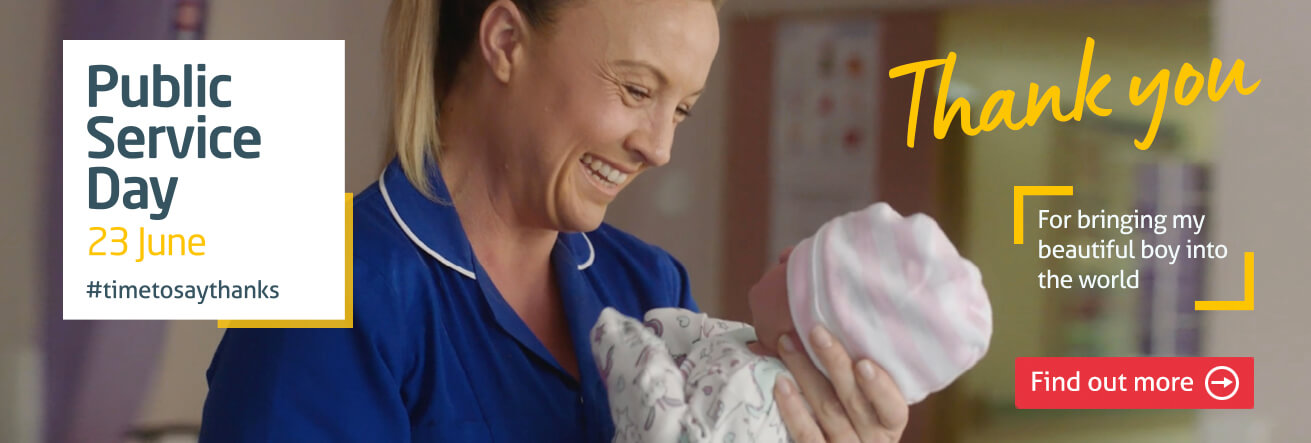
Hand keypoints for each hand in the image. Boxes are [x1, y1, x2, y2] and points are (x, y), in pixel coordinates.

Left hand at [773, 327, 907, 441]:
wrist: (833, 439)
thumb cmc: (850, 418)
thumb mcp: (867, 404)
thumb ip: (859, 377)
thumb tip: (830, 329)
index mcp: (888, 425)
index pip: (893, 410)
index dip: (880, 388)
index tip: (863, 362)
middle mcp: (871, 440)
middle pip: (855, 402)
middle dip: (835, 364)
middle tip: (816, 332)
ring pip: (828, 411)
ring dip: (806, 375)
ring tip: (788, 346)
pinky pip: (806, 434)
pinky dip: (793, 408)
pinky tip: (781, 384)